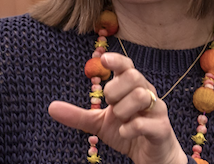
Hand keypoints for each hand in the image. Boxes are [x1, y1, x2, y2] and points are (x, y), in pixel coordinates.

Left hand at [48, 52, 187, 163]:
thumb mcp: (100, 124)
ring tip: (120, 120)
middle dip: (115, 90)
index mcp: (132, 88)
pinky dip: (130, 128)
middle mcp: (147, 94)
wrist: (152, 157)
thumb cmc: (129, 133)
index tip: (103, 59)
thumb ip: (79, 115)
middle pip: (134, 76)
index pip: (127, 65)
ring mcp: (157, 110)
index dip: (116, 60)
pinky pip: (145, 122)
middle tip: (110, 104)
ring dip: (123, 109)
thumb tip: (51, 107)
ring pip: (142, 96)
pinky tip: (125, 133)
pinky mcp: (162, 129)